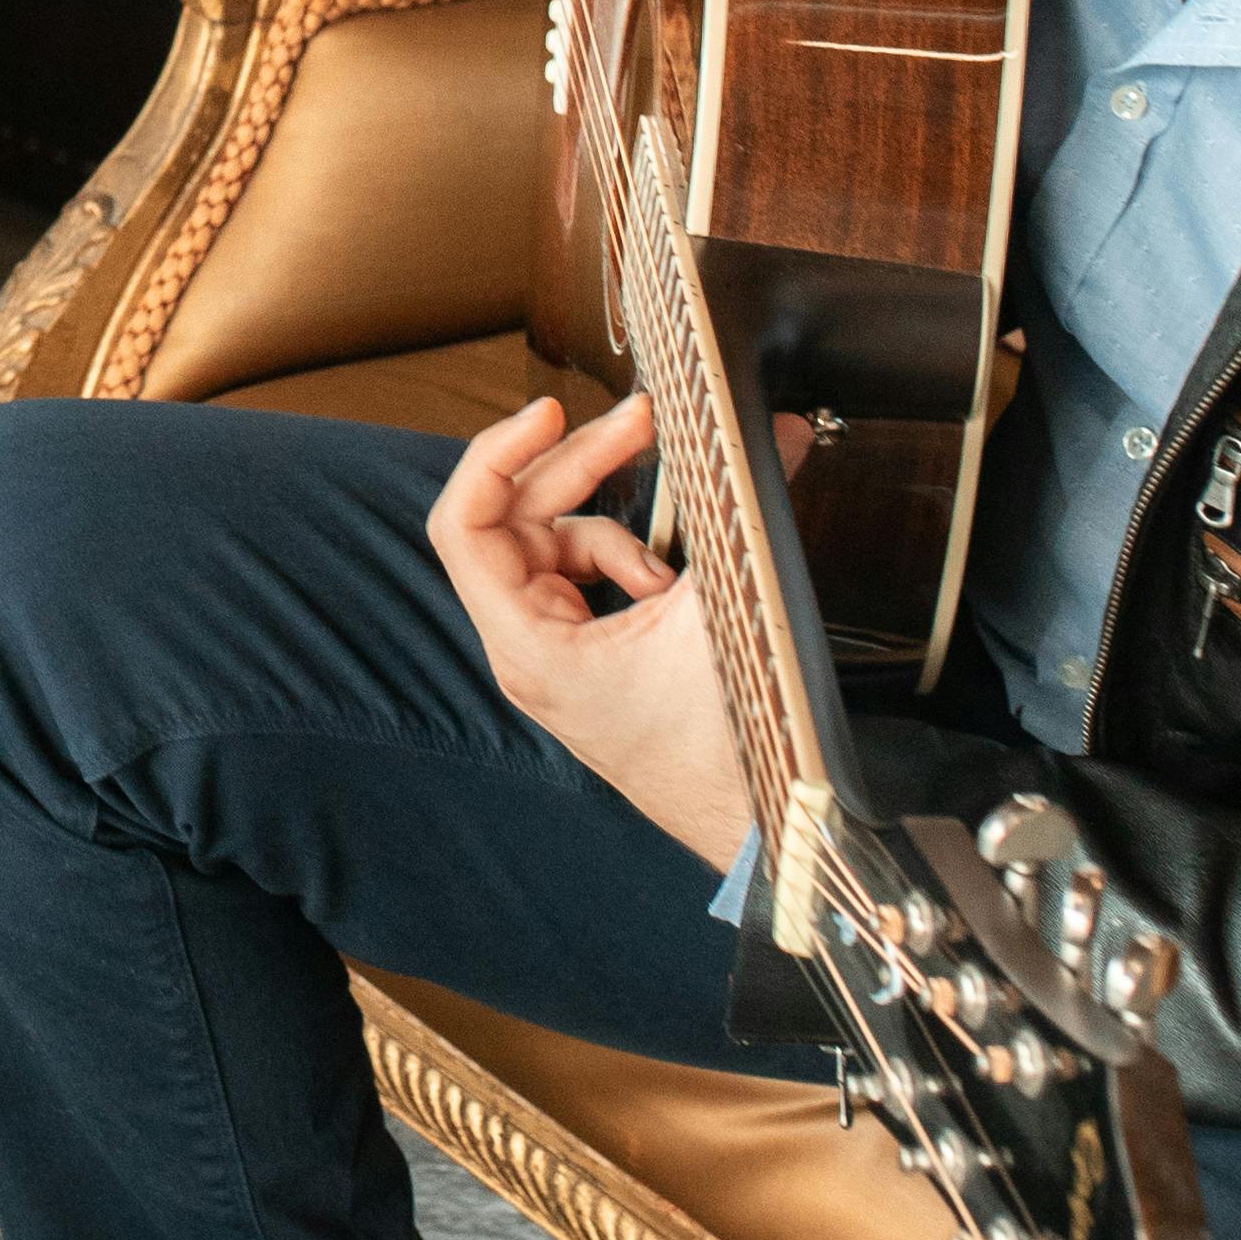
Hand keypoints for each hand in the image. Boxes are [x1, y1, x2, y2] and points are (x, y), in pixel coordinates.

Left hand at [427, 388, 755, 875]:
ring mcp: (551, 653)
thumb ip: (737, 513)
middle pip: (520, 519)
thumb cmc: (726, 748)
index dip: (498, 455)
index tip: (549, 411)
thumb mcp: (723, 613)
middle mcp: (524, 647)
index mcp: (527, 645)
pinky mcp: (584, 656)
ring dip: (617, 529)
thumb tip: (774, 436)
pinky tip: (672, 583)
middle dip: (584, 464)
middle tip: (641, 422)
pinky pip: (586, 581)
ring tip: (672, 559)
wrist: (758, 828)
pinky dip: (629, 564)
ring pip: (558, 547)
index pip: (466, 526)